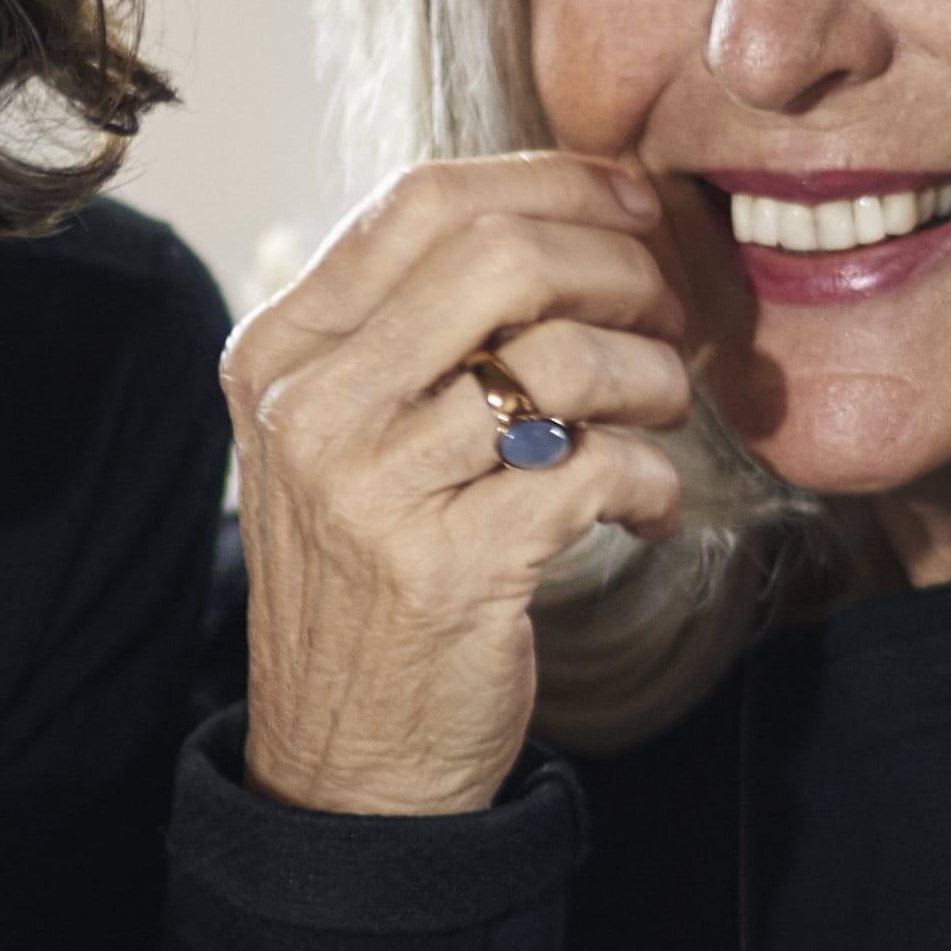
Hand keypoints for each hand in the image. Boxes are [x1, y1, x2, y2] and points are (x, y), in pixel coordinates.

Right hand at [222, 150, 702, 816]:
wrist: (347, 765)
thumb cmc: (376, 577)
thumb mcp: (352, 435)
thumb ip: (420, 327)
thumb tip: (570, 213)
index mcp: (282, 352)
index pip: (421, 201)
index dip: (552, 184)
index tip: (633, 205)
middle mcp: (311, 409)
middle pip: (497, 256)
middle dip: (618, 266)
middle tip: (668, 308)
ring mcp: (372, 490)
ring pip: (563, 361)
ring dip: (654, 376)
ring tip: (664, 411)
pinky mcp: (451, 569)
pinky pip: (598, 469)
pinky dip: (653, 479)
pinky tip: (650, 508)